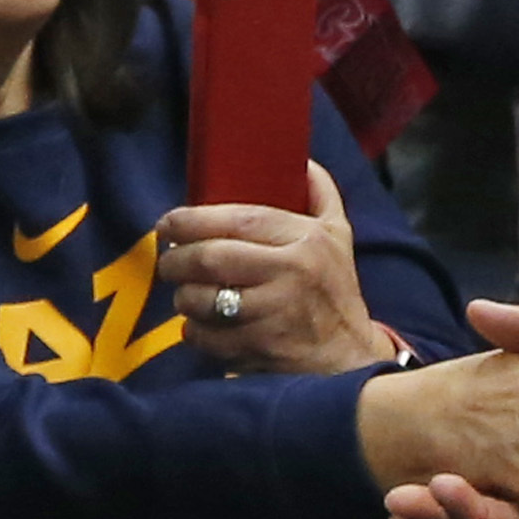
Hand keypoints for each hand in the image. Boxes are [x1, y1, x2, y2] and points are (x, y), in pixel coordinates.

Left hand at [163, 163, 387, 373]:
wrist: (349, 357)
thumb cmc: (336, 290)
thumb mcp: (339, 236)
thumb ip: (321, 195)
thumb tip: (302, 161)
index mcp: (306, 240)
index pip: (239, 219)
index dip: (193, 220)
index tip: (168, 224)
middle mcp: (291, 274)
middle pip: (212, 259)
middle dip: (177, 260)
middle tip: (169, 262)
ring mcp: (274, 315)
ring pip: (202, 300)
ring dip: (183, 297)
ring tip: (186, 293)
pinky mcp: (258, 350)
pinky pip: (205, 336)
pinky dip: (193, 331)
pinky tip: (202, 325)